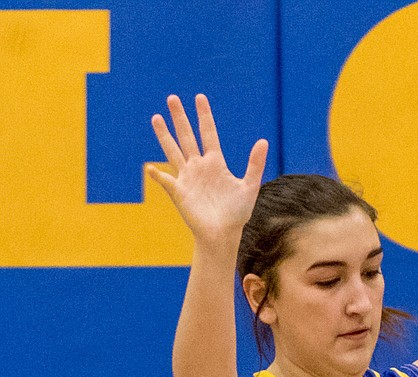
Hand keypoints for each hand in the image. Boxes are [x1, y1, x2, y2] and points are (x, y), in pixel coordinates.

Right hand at [147, 93, 267, 242]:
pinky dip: (158, 176)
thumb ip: (255, 165)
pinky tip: (151, 168)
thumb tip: (263, 141)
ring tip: (156, 117)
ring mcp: (187, 178)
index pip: (208, 133)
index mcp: (215, 163)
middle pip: (187, 136)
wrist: (223, 235)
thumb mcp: (249, 187)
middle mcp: (199, 166)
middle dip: (180, 118)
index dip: (204, 116)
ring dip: (164, 136)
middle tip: (172, 98)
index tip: (199, 98)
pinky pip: (165, 181)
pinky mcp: (179, 192)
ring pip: (173, 151)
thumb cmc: (237, 214)